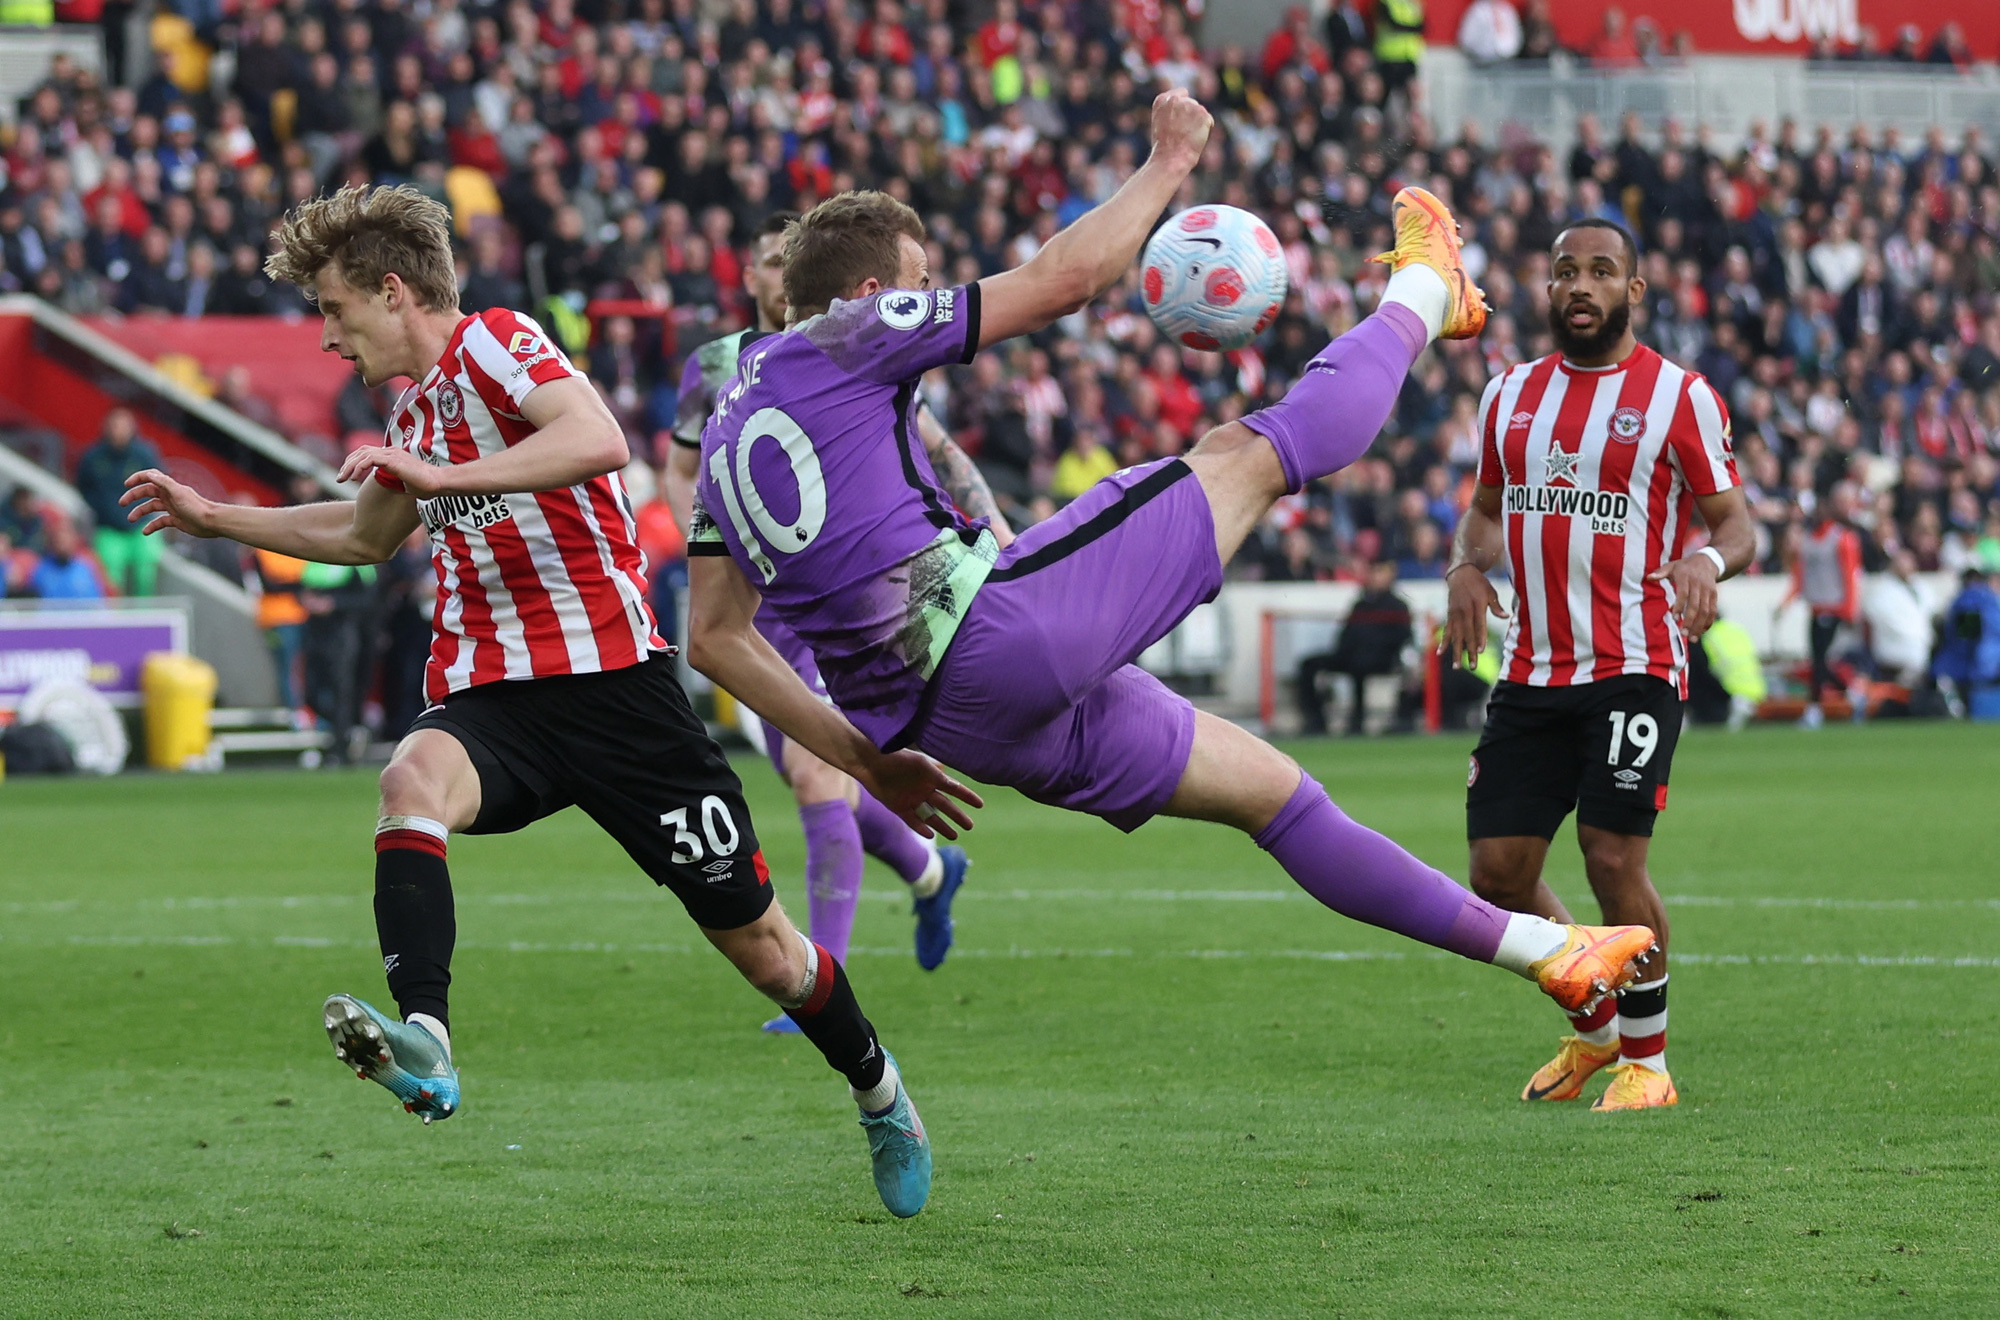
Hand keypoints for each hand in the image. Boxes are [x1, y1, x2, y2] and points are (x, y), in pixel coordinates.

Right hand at [121, 468, 218, 537]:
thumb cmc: (196, 507)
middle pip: (147, 493)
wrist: (212, 522)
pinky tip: (144, 532)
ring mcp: (172, 508)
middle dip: (133, 496)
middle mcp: (169, 496)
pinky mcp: (176, 520)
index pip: (150, 477)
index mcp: (169, 487)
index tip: (126, 484)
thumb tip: (149, 474)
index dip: (137, 478)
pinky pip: (160, 522)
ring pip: (151, 508)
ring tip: (130, 519)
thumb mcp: (178, 493)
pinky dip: (151, 526)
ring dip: (139, 512)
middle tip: (121, 503)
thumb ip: (163, 482)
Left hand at [338, 445, 453, 497]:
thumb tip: (387, 488)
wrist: (438, 483)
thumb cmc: (425, 486)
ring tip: (342, 480)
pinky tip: (354, 478)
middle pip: (360, 451)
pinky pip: (369, 459)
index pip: (366, 452)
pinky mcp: (392, 460)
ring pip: (362, 454)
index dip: (353, 462)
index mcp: (392, 455)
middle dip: (347, 464)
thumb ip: (392, 480)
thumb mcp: (403, 482)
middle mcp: (390, 451)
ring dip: (349, 467)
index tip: (346, 476)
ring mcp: (391, 454)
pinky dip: (358, 467)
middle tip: (339, 479)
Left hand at [856, 749, 982, 840]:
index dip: (967, 796)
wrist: (870, 761)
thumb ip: (930, 766)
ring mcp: (912, 799)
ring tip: (956, 836)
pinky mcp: (898, 807)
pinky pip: (913, 820)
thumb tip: (944, 768)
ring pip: (931, 816)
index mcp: (932, 776)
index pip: (954, 788)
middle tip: (970, 826)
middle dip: (958, 815)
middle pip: (945, 805)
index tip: (980, 804)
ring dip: (943, 826)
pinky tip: (931, 834)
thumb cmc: (894, 754)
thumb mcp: (915, 759)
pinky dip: (921, 827)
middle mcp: (924, 789)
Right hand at [1148, 88, 1211, 169]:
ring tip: (1186, 137)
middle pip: (1192, 103)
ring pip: (1200, 112)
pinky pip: (1209, 121)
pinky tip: (1195, 138)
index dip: (1183, 107)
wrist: (1170, 158)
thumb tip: (1185, 108)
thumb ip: (1171, 110)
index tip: (1179, 120)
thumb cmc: (1164, 146)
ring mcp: (1190, 105)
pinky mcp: (1202, 113)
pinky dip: (1206, 130)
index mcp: (1162, 100)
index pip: (1181, 93)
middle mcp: (1175, 99)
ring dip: (1198, 123)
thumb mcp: (1161, 123)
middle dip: (1191, 115)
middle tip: (1182, 133)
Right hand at [1442, 562, 1506, 669]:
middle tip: (1472, 666)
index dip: (1479, 638)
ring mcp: (1455, 615)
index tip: (1480, 651)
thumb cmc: (1479, 583)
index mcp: (1476, 605)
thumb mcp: (1490, 591)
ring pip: (1456, 637)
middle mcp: (1464, 612)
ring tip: (1457, 667)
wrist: (1460, 573)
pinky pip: (1446, 632)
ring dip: (1456, 652)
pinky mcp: (1449, 616)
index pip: (1479, 625)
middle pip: (1467, 635)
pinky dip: (1443, 642)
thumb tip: (1507, 617)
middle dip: (1469, 651)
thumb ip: (1496, 606)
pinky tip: (1440, 653)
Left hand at [1647, 553, 1720, 639]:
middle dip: (1690, 621)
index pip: (1684, 594)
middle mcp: (1699, 585)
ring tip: (1692, 638)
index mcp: (1686, 577)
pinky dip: (1708, 622)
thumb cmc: (1684, 566)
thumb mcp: (1672, 566)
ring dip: (1700, 625)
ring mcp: (1708, 591)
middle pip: (1696, 605)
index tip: (1675, 618)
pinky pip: (1713, 610)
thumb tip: (1649, 577)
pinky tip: (1702, 631)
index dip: (1680, 606)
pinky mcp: (1715, 596)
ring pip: (1706, 610)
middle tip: (1683, 634)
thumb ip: (1661, 572)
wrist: (1707, 561)